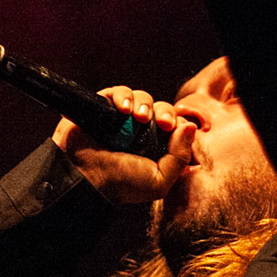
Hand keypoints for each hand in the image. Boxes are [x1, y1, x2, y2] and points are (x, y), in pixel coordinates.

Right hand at [53, 86, 197, 203]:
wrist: (85, 178)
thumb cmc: (120, 184)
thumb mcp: (159, 180)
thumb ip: (179, 157)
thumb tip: (191, 127)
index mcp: (156, 146)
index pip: (175, 125)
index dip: (178, 123)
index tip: (173, 129)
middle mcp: (140, 131)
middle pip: (161, 109)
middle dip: (165, 112)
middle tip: (161, 123)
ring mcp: (122, 118)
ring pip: (142, 98)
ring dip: (144, 104)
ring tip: (138, 116)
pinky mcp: (103, 107)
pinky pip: (118, 92)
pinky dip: (123, 96)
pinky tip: (123, 108)